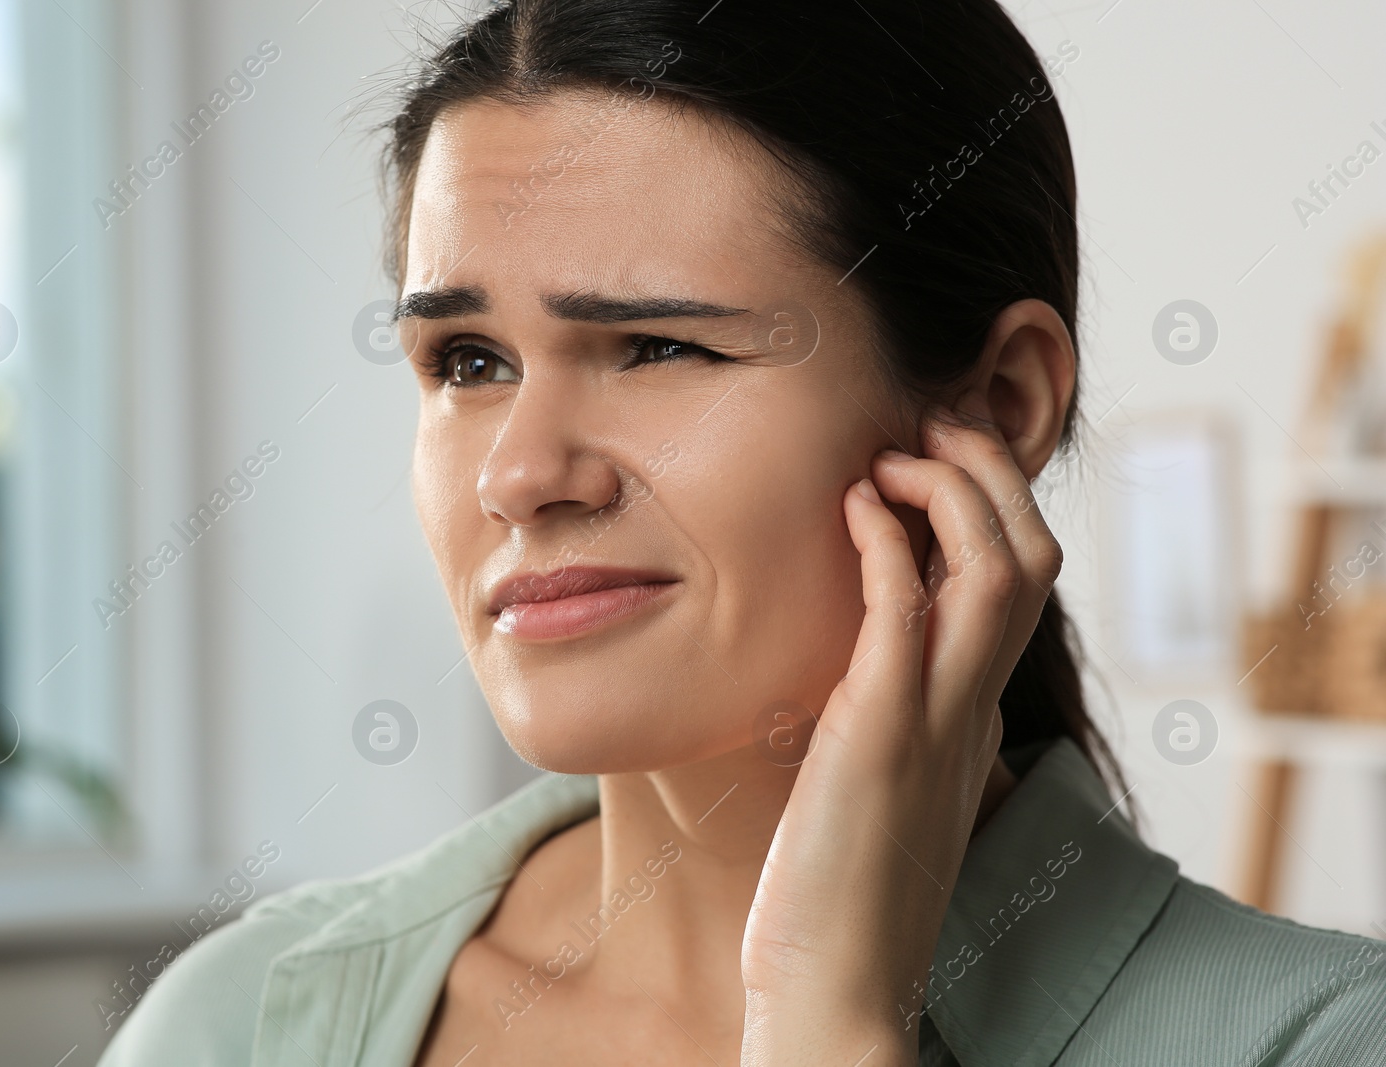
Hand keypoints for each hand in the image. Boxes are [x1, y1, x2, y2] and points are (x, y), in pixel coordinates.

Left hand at [737, 408, 1064, 1066]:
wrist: (835, 984)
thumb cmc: (841, 891)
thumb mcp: (886, 788)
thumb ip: (899, 727)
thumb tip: (880, 676)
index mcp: (972, 715)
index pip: (1017, 585)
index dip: (989, 507)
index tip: (930, 460)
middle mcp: (971, 708)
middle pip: (1031, 557)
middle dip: (991, 474)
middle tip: (932, 424)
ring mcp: (935, 718)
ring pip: (999, 570)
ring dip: (953, 491)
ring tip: (896, 450)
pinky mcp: (882, 734)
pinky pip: (906, 611)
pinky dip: (889, 543)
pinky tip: (851, 506)